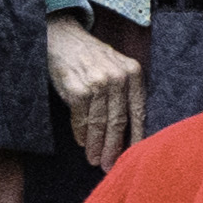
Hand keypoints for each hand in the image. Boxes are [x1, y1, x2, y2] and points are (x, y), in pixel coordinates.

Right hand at [49, 15, 144, 162]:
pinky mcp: (77, 89)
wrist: (63, 37)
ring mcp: (98, 83)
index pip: (139, 112)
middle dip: (114, 148)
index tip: (133, 156)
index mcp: (133, 73)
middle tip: (110, 165)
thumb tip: (127, 131)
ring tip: (95, 159)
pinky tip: (83, 142)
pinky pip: (81, 119)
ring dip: (96, 145)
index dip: (136, 138)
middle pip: (118, 122)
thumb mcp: (117, 67)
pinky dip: (81, 133)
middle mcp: (118, 78)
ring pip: (100, 123)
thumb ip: (125, 93)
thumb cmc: (92, 57)